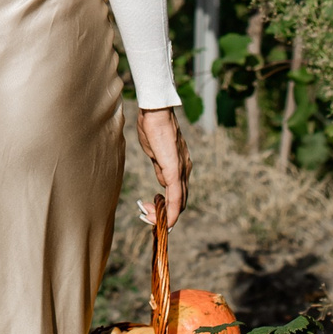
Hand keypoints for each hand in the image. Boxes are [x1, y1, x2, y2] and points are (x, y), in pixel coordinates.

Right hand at [136, 105, 189, 223]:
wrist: (156, 112)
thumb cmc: (153, 127)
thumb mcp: (156, 153)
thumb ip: (161, 168)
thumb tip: (162, 183)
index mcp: (180, 166)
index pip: (178, 193)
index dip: (166, 205)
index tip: (150, 209)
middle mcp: (185, 170)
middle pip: (180, 201)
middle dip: (164, 213)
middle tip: (146, 216)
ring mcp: (181, 170)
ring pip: (179, 201)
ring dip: (165, 214)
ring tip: (149, 217)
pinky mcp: (175, 170)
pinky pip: (175, 196)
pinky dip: (172, 211)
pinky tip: (166, 221)